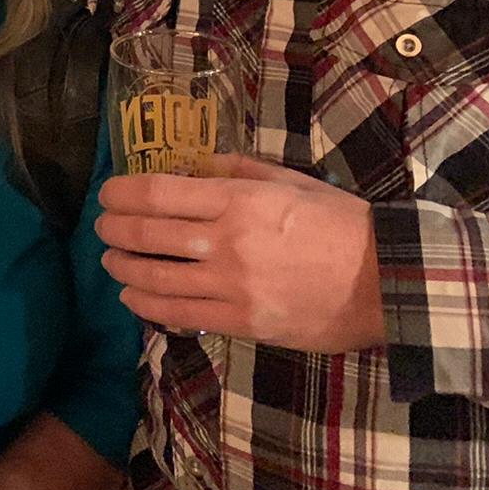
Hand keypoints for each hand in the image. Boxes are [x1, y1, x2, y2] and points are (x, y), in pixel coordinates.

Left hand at [95, 153, 386, 351]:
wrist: (386, 280)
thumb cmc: (339, 224)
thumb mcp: (289, 181)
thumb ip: (237, 171)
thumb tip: (193, 167)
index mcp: (239, 201)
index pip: (159, 193)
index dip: (122, 193)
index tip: (107, 195)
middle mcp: (227, 242)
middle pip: (148, 234)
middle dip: (114, 230)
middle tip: (102, 228)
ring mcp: (232, 286)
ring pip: (155, 278)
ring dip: (123, 269)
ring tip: (110, 262)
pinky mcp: (243, 322)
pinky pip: (181, 314)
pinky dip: (148, 305)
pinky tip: (133, 298)